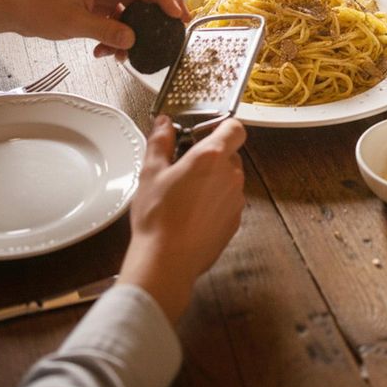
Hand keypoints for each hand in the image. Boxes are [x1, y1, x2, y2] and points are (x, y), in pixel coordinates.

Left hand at [12, 0, 188, 50]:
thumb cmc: (39, 6)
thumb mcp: (75, 22)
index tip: (178, 13)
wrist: (15, 9)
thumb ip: (107, 31)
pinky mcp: (96, 7)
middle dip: (161, 12)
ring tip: (130, 52)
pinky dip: (117, 36)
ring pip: (131, 11)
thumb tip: (132, 40)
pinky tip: (108, 52)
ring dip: (133, 32)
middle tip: (178, 27)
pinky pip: (116, 21)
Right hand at [119, 116, 246, 322]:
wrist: (167, 262)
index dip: (222, 126)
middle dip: (212, 155)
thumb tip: (164, 124)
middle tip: (186, 164)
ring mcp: (235, 200)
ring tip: (186, 192)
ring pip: (229, 178)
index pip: (234, 127)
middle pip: (231, 153)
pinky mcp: (235, 222)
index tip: (203, 132)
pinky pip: (228, 201)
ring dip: (213, 179)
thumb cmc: (157, 217)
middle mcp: (230, 175)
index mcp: (212, 156)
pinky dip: (215, 201)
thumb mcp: (151, 172)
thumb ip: (160, 142)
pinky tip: (192, 212)